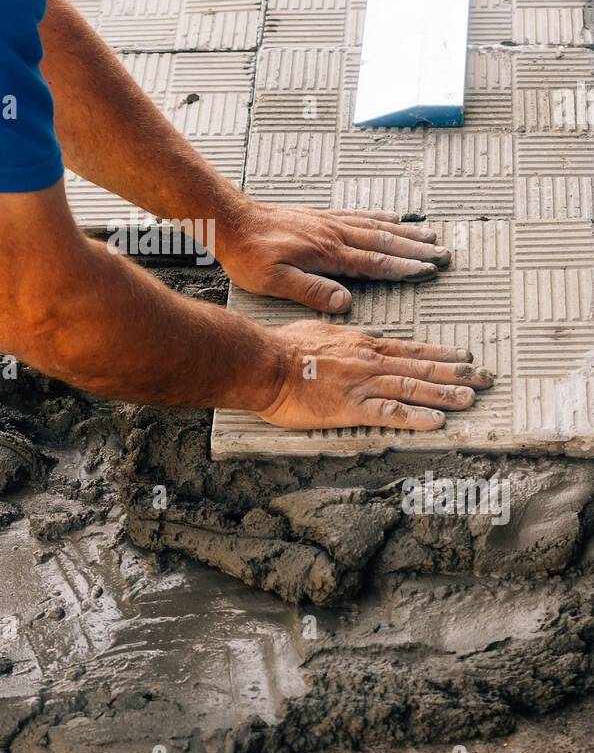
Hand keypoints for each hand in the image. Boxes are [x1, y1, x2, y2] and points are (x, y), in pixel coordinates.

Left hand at [218, 200, 450, 312]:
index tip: (429, 270)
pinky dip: (380, 217)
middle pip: (384, 242)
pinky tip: (392, 217)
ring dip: (404, 232)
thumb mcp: (274, 281)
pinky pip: (358, 215)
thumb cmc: (249, 256)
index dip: (404, 268)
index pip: (375, 262)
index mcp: (327, 254)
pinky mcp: (319, 216)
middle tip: (443, 253)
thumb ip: (311, 291)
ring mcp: (328, 223)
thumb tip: (344, 302)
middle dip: (415, 249)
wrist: (230, 222)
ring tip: (429, 234)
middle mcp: (334, 235)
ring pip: (375, 226)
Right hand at [259, 322, 493, 431]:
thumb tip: (361, 335)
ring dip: (446, 393)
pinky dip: (416, 416)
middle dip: (457, 373)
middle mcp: (370, 362)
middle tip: (487, 378)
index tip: (465, 356)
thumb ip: (346, 337)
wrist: (265, 362)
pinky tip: (438, 421)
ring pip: (413, 388)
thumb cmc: (285, 347)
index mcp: (363, 344)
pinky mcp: (351, 408)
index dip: (441, 354)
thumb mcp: (321, 330)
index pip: (411, 349)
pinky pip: (390, 413)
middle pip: (421, 367)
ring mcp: (363, 384)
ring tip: (473, 398)